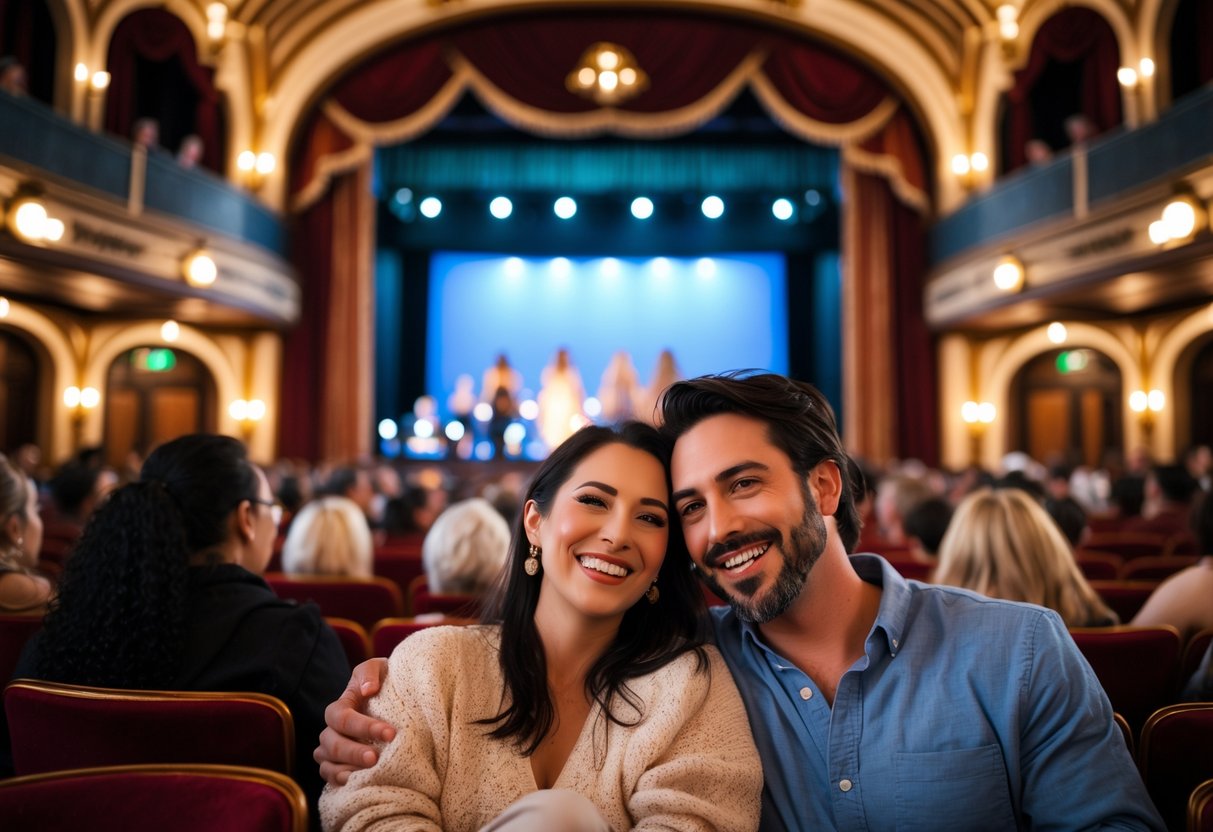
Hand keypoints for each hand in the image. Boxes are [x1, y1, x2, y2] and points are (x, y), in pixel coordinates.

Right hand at [314, 658, 392, 784]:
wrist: (393, 700)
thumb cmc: (384, 682)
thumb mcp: (379, 668)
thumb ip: (370, 673)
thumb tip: (368, 689)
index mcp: (339, 707)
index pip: (342, 718)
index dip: (364, 726)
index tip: (390, 733)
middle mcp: (331, 731)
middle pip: (333, 744)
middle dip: (354, 752)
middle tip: (375, 758)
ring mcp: (331, 751)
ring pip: (328, 763)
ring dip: (347, 769)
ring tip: (368, 773)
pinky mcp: (338, 767)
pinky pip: (330, 778)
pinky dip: (340, 781)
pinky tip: (358, 782)